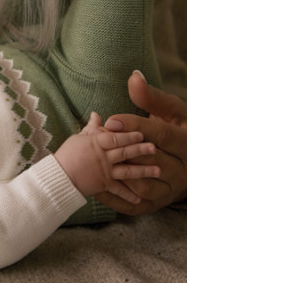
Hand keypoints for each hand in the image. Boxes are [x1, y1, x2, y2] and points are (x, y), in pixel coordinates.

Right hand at [55, 112, 159, 204]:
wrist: (59, 176)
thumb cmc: (67, 154)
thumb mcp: (78, 138)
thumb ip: (91, 128)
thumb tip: (97, 114)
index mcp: (96, 143)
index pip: (115, 137)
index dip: (128, 135)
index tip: (141, 133)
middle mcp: (103, 157)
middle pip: (125, 152)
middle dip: (140, 150)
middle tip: (154, 148)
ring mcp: (105, 172)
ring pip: (127, 171)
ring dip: (143, 171)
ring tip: (157, 170)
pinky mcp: (104, 185)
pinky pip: (119, 190)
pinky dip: (129, 195)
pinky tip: (141, 198)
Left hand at [93, 72, 186, 214]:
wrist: (187, 159)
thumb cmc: (177, 129)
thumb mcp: (170, 111)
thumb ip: (151, 97)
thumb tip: (134, 77)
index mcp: (188, 144)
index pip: (161, 135)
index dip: (135, 127)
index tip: (111, 120)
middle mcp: (183, 171)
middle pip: (151, 162)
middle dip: (123, 150)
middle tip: (97, 141)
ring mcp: (170, 190)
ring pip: (143, 186)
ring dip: (117, 174)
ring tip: (95, 160)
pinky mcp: (157, 204)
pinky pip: (134, 204)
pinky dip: (114, 196)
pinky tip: (95, 185)